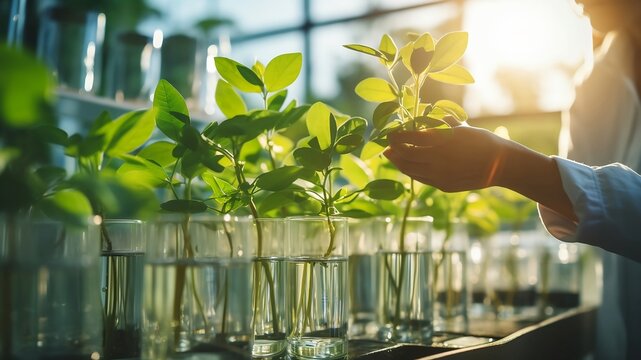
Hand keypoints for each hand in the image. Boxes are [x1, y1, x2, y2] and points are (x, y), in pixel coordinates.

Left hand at [384, 126, 508, 191]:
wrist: (501, 165)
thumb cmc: (482, 141)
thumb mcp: (462, 128)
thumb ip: (441, 124)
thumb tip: (425, 115)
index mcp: (442, 141)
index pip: (410, 137)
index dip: (397, 135)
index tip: (390, 132)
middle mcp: (438, 159)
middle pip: (406, 155)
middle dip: (394, 149)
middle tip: (387, 145)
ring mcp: (440, 175)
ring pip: (410, 170)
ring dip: (399, 162)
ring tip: (392, 156)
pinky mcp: (443, 186)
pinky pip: (421, 178)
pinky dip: (411, 171)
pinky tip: (408, 166)